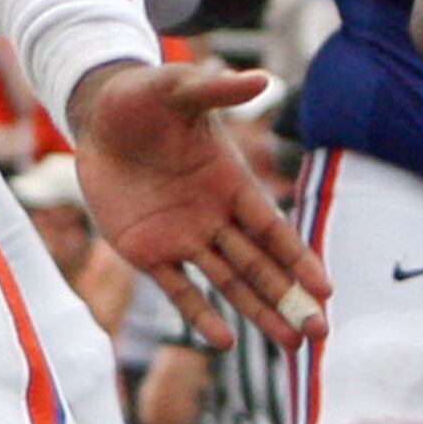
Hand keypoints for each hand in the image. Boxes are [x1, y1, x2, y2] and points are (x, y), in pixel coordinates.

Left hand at [68, 56, 323, 352]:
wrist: (97, 116)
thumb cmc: (144, 97)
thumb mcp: (177, 89)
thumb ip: (215, 90)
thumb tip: (258, 77)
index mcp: (231, 183)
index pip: (272, 229)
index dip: (298, 259)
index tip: (325, 289)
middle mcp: (214, 216)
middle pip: (261, 265)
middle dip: (290, 299)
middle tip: (319, 334)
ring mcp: (182, 236)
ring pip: (229, 283)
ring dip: (259, 313)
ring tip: (291, 346)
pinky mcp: (146, 250)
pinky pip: (178, 288)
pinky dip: (199, 314)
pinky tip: (224, 341)